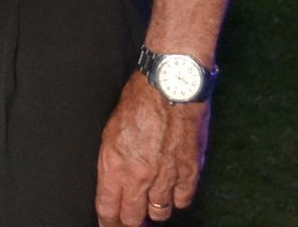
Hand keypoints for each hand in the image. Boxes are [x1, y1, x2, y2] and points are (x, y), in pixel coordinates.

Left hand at [95, 73, 209, 225]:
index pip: (108, 208)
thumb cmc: (140, 99)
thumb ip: (112, 160)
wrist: (170, 86)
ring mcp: (166, 176)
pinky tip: (173, 192)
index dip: (108, 221)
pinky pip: (183, 201)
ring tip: (151, 203)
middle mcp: (140, 175)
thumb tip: (112, 181)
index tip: (108, 225)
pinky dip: (178, 199)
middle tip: (130, 220)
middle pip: (133, 217)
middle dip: (129, 221)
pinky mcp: (189, 172)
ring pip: (160, 213)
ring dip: (154, 210)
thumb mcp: (110, 129)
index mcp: (114, 164)